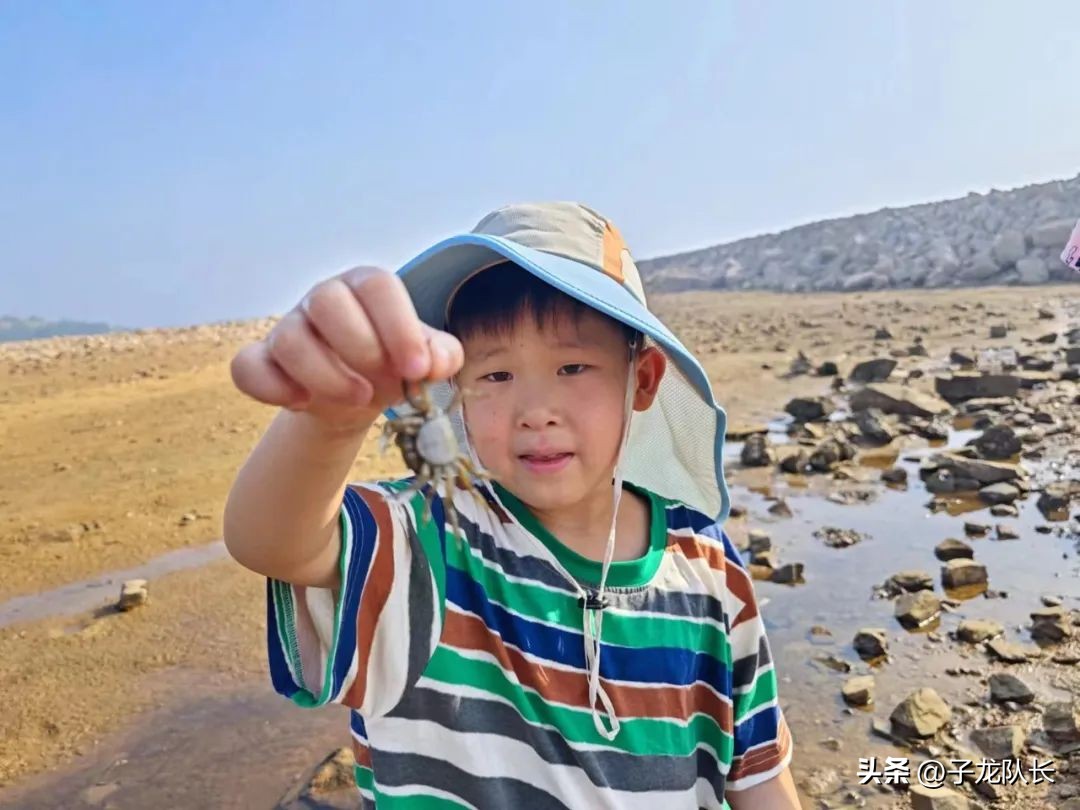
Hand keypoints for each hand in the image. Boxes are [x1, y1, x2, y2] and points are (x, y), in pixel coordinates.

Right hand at [230, 266, 463, 426]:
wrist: (357, 396)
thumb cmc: (393, 365)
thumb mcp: (424, 361)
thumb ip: (442, 355)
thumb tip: (435, 361)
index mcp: (367, 288)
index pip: (377, 286)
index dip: (399, 326)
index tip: (417, 369)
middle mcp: (324, 298)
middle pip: (327, 300)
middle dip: (361, 347)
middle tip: (386, 385)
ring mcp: (289, 327)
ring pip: (289, 337)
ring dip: (326, 376)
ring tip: (359, 399)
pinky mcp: (262, 360)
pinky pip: (247, 367)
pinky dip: (270, 387)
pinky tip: (302, 403)